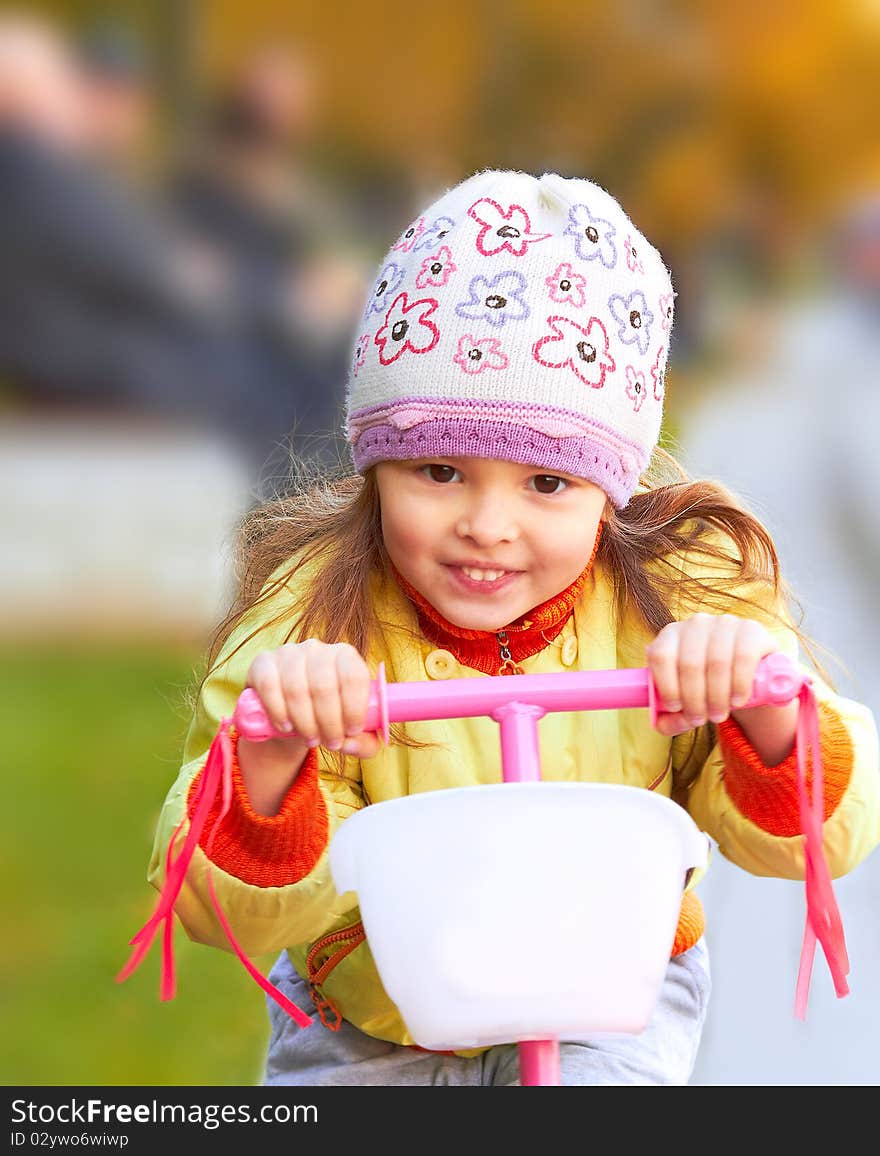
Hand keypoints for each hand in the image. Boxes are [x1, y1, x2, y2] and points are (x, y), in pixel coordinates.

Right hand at [245, 639, 380, 757]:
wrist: (288, 712)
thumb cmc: (327, 718)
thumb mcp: (351, 732)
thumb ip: (364, 743)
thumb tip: (350, 743)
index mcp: (345, 656)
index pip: (354, 676)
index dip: (354, 707)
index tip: (351, 731)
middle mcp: (318, 648)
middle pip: (325, 687)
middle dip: (329, 723)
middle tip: (330, 743)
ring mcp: (289, 652)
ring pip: (297, 690)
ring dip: (305, 723)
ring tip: (310, 740)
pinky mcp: (263, 662)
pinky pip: (269, 686)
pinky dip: (278, 711)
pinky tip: (286, 727)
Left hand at [645, 613, 775, 737]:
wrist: (748, 673)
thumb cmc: (707, 686)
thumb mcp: (686, 702)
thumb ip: (670, 718)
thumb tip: (664, 725)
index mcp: (670, 635)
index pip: (661, 656)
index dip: (667, 685)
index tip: (676, 708)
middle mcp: (696, 623)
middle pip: (689, 664)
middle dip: (694, 699)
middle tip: (701, 720)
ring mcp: (724, 623)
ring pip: (716, 663)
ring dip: (716, 696)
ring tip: (718, 715)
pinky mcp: (751, 630)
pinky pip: (743, 657)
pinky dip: (739, 684)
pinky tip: (737, 701)